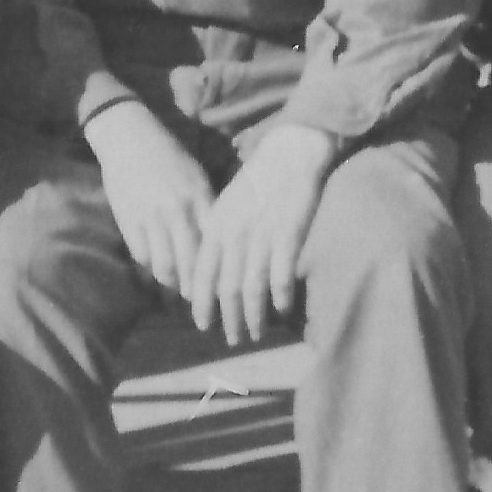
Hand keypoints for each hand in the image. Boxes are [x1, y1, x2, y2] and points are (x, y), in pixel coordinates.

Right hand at [83, 100, 217, 304]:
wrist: (128, 137)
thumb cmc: (169, 157)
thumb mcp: (197, 177)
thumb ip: (208, 209)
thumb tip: (222, 245)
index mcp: (201, 197)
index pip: (216, 246)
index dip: (222, 274)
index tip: (230, 294)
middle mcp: (178, 210)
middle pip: (192, 264)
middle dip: (200, 292)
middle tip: (207, 309)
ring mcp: (151, 218)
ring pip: (166, 267)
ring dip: (174, 288)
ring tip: (182, 300)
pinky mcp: (128, 222)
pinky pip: (143, 258)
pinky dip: (151, 274)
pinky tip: (158, 284)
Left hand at [188, 122, 337, 346]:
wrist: (289, 152)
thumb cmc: (258, 179)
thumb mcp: (227, 205)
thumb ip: (218, 236)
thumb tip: (211, 269)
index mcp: (217, 227)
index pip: (202, 274)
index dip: (201, 303)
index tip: (202, 324)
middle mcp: (235, 235)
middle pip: (227, 288)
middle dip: (228, 319)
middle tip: (231, 339)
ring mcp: (262, 236)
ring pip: (252, 288)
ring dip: (253, 316)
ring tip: (255, 333)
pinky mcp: (288, 234)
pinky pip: (281, 275)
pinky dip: (280, 296)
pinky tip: (282, 310)